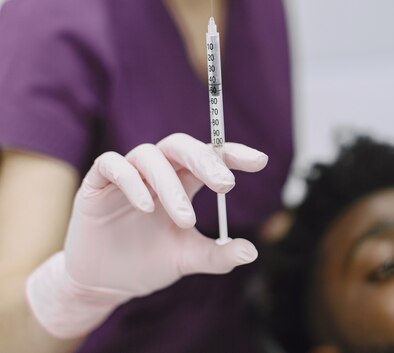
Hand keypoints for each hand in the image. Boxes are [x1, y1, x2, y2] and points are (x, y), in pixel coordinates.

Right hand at [26, 133, 267, 338]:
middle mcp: (157, 172)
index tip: (260, 161)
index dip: (233, 154)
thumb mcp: (187, 259)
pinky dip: (130, 180)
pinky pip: (112, 164)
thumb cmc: (148, 262)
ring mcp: (127, 175)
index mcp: (182, 182)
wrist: (104, 283)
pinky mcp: (97, 184)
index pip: (210, 157)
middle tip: (226, 184)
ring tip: (185, 220)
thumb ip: (217, 255)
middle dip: (206, 160)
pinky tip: (145, 206)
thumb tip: (253, 252)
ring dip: (170, 184)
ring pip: (149, 156)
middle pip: (181, 146)